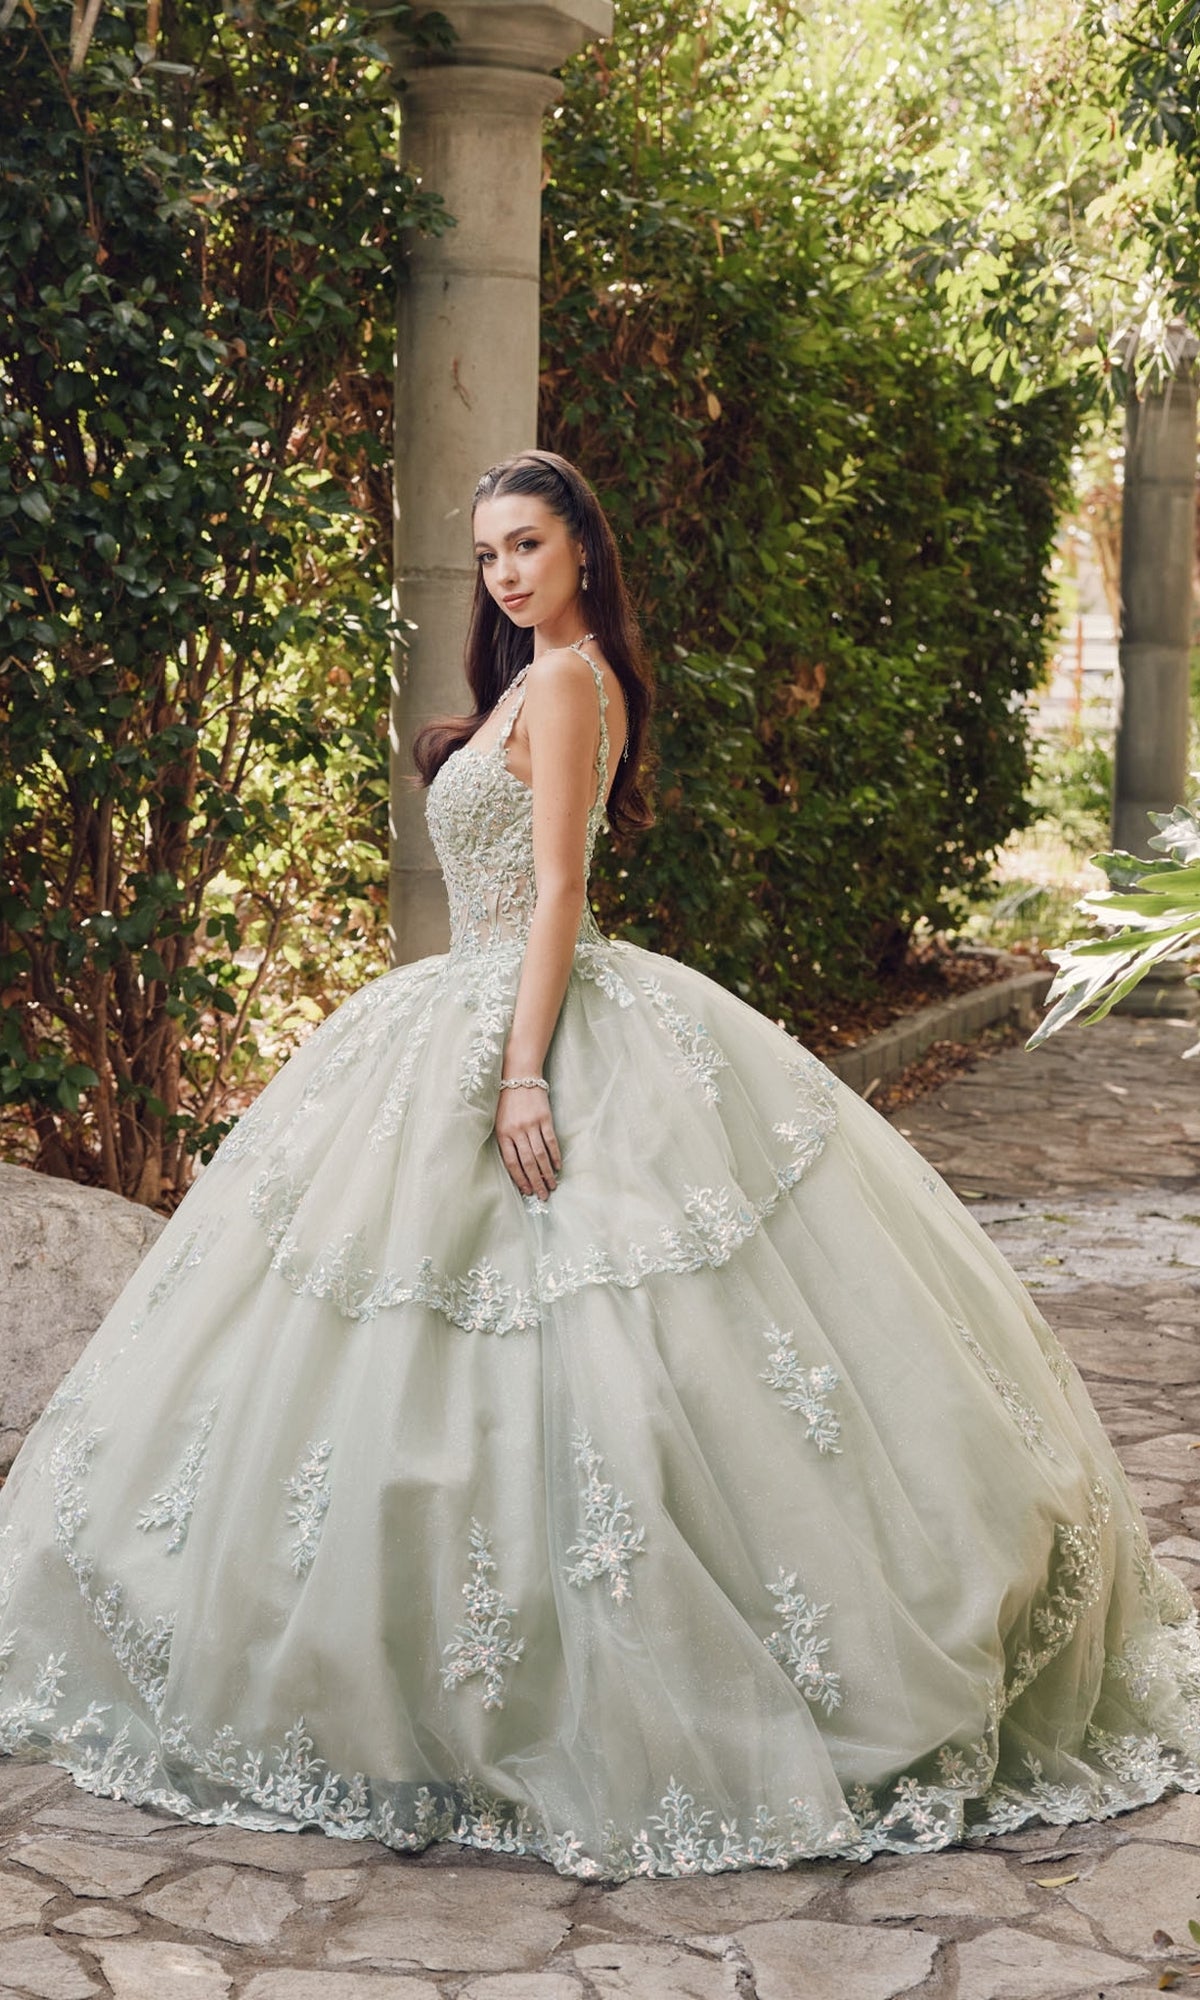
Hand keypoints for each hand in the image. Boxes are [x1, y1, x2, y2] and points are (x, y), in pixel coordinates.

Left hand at [495, 1084, 561, 1199]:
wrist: (519, 1076)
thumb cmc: (507, 1101)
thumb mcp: (499, 1122)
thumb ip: (507, 1142)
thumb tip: (518, 1167)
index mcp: (503, 1133)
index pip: (512, 1163)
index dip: (520, 1179)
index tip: (527, 1192)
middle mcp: (516, 1130)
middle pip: (527, 1162)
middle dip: (536, 1181)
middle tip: (543, 1195)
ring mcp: (531, 1124)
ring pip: (540, 1155)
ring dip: (547, 1172)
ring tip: (552, 1185)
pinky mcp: (544, 1118)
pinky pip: (550, 1141)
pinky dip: (555, 1156)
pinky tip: (557, 1166)